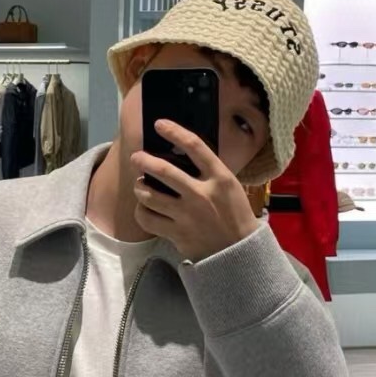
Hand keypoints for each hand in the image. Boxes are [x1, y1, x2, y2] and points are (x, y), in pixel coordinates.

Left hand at [131, 120, 259, 262]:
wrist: (239, 252)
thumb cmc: (234, 214)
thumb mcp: (230, 187)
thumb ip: (208, 172)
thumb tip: (179, 153)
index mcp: (220, 178)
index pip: (195, 147)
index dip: (175, 131)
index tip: (160, 124)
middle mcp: (202, 194)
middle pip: (163, 171)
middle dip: (144, 161)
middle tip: (136, 157)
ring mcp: (187, 215)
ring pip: (149, 195)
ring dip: (139, 187)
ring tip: (140, 186)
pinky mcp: (177, 234)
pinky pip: (147, 219)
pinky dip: (142, 211)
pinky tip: (145, 208)